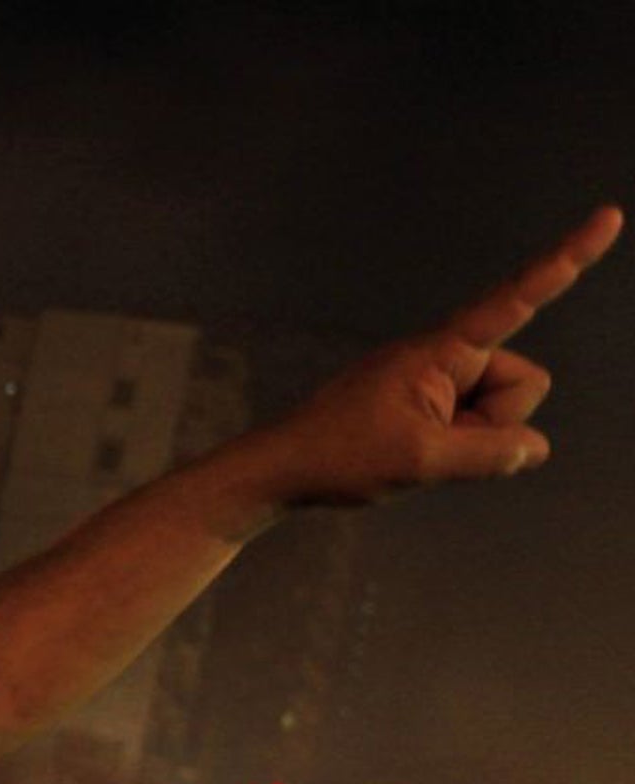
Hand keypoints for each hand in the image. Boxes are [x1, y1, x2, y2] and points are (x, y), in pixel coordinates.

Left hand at [248, 206, 621, 507]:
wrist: (278, 471)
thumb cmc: (339, 457)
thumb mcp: (422, 460)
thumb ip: (491, 453)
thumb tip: (534, 447)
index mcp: (439, 351)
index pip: (515, 300)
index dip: (565, 261)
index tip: (609, 217)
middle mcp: (441, 355)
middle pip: (520, 382)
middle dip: (494, 422)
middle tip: (428, 444)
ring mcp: (431, 381)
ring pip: (497, 411)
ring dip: (470, 440)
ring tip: (409, 451)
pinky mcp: (421, 404)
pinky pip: (468, 425)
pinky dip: (453, 446)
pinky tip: (404, 455)